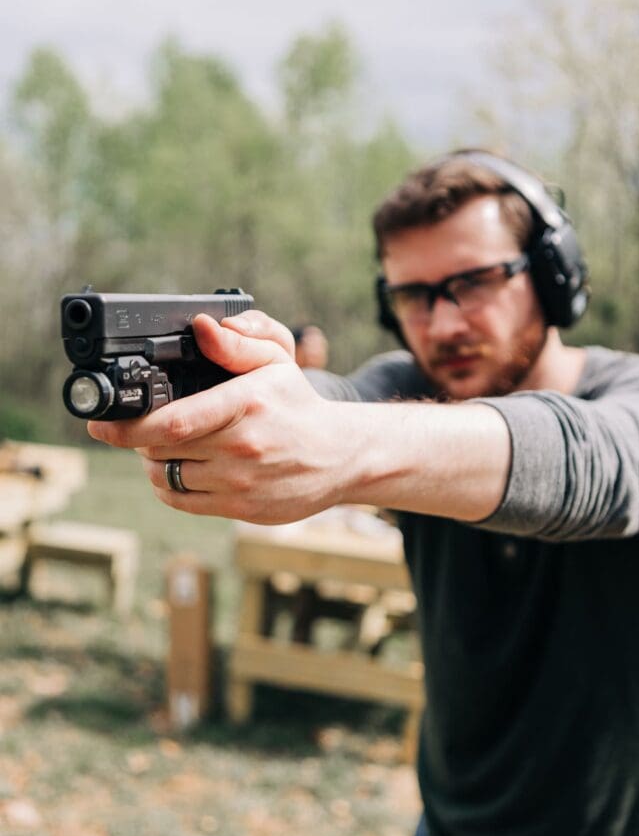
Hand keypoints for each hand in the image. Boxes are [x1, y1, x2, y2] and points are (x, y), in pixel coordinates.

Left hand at [87, 311, 349, 522]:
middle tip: (144, 425)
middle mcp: (241, 447)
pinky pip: (183, 501)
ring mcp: (241, 482)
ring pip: (167, 477)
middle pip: (161, 449)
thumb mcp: (275, 363)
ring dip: (153, 462)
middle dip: (140, 437)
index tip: (100, 423)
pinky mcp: (242, 509)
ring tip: (164, 446)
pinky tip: (180, 468)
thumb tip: (199, 326)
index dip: (126, 426)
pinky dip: (169, 486)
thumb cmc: (299, 406)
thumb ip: (235, 344)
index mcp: (245, 404)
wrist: (340, 456)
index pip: (172, 422)